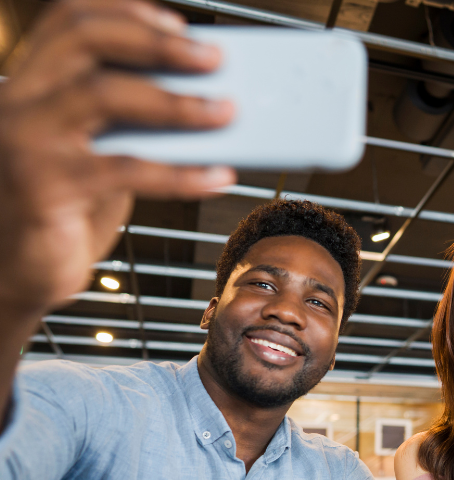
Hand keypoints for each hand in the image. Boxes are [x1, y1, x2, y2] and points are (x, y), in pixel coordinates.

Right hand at [0, 0, 234, 314]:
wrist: (11, 274)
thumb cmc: (60, 213)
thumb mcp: (94, 154)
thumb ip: (127, 125)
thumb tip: (203, 103)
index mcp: (26, 85)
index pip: (68, 20)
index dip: (124, 11)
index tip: (179, 23)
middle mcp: (15, 102)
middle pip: (85, 40)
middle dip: (157, 42)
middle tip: (214, 59)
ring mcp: (24, 141)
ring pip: (104, 94)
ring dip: (177, 101)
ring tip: (226, 111)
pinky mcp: (43, 187)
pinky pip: (126, 169)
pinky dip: (181, 173)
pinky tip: (217, 176)